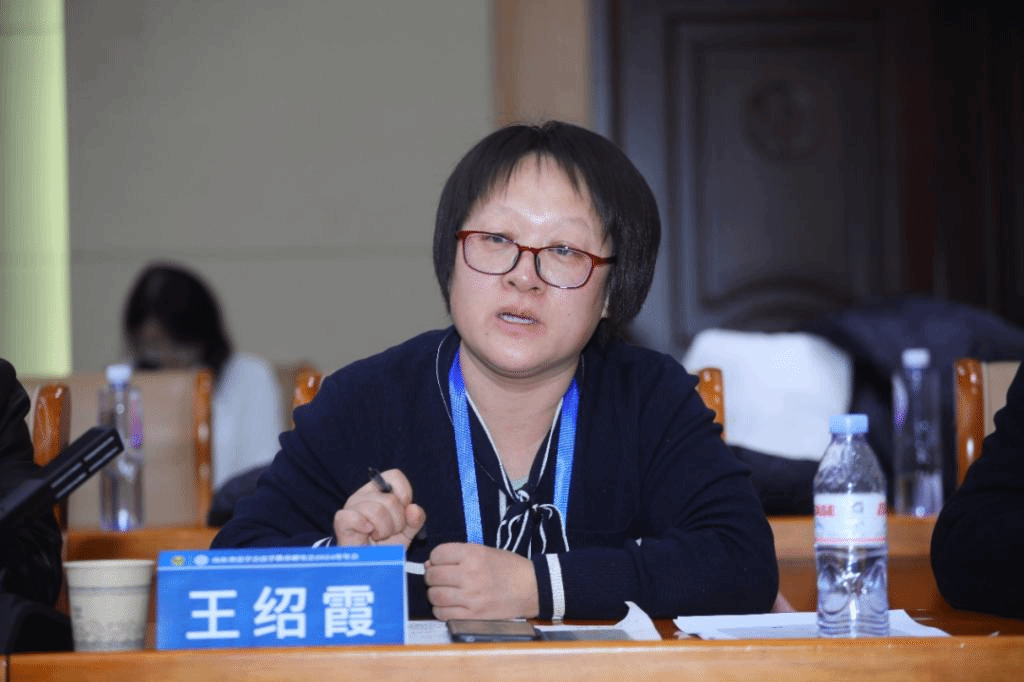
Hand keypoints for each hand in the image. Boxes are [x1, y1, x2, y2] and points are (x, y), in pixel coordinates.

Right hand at [333, 468, 425, 547]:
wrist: (369, 566)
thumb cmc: (385, 546)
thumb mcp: (407, 532)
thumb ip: (416, 519)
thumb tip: (413, 508)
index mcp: (378, 491)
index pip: (394, 476)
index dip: (405, 496)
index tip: (404, 514)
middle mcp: (364, 494)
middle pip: (390, 499)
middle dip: (397, 522)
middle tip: (389, 533)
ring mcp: (351, 506)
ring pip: (376, 510)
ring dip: (384, 530)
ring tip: (378, 536)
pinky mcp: (342, 521)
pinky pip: (355, 517)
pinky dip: (365, 527)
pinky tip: (367, 534)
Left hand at [424, 543, 538, 619]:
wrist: (532, 588)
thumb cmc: (508, 567)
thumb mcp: (485, 551)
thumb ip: (459, 555)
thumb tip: (429, 564)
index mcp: (473, 554)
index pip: (437, 554)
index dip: (436, 558)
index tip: (441, 563)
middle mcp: (469, 574)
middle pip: (432, 576)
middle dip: (432, 577)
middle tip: (439, 579)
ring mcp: (470, 597)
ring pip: (434, 596)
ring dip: (434, 594)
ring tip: (443, 592)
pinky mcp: (473, 616)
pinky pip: (443, 614)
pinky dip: (440, 610)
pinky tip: (448, 606)